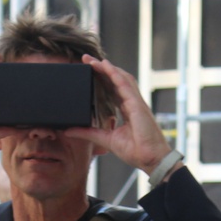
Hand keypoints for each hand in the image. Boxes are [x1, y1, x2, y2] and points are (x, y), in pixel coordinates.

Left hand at [63, 56, 177, 174]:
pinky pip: (125, 85)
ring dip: (107, 67)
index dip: (101, 78)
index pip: (112, 89)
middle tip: (85, 60)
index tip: (88, 70)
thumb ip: (88, 133)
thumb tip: (69, 130)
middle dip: (101, 69)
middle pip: (115, 80)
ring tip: (93, 60)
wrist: (151, 160)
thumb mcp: (105, 140)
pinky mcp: (137, 105)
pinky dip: (115, 74)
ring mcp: (136, 102)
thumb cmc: (136, 151)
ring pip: (121, 78)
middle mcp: (132, 103)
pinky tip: (106, 67)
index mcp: (127, 110)